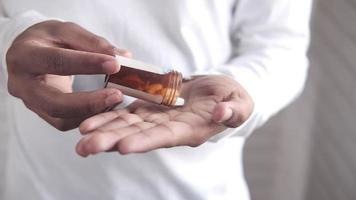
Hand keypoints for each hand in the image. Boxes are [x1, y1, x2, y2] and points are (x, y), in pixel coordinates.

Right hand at [6, 20, 130, 130]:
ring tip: (115, 101)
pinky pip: (65, 123)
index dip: (87, 64)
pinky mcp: (41, 114)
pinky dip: (88, 117)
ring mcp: (30, 103)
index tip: (115, 65)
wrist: (27, 54)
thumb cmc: (48, 40)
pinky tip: (105, 107)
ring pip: (61, 119)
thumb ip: (92, 43)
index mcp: (25, 55)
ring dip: (92, 113)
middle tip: (117, 95)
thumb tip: (123, 57)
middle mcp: (21, 84)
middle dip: (89, 102)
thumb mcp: (66, 31)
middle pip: (54, 103)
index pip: (57, 61)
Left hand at [76, 75, 253, 155]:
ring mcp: (156, 118)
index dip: (145, 142)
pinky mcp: (148, 107)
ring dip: (104, 129)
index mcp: (190, 130)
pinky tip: (89, 120)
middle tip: (86, 147)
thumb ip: (233, 110)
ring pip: (127, 125)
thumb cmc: (232, 99)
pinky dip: (109, 115)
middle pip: (138, 135)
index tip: (123, 147)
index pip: (165, 137)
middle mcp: (169, 128)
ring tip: (81, 135)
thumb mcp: (240, 103)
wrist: (217, 92)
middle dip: (113, 140)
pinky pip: (126, 112)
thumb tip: (220, 114)